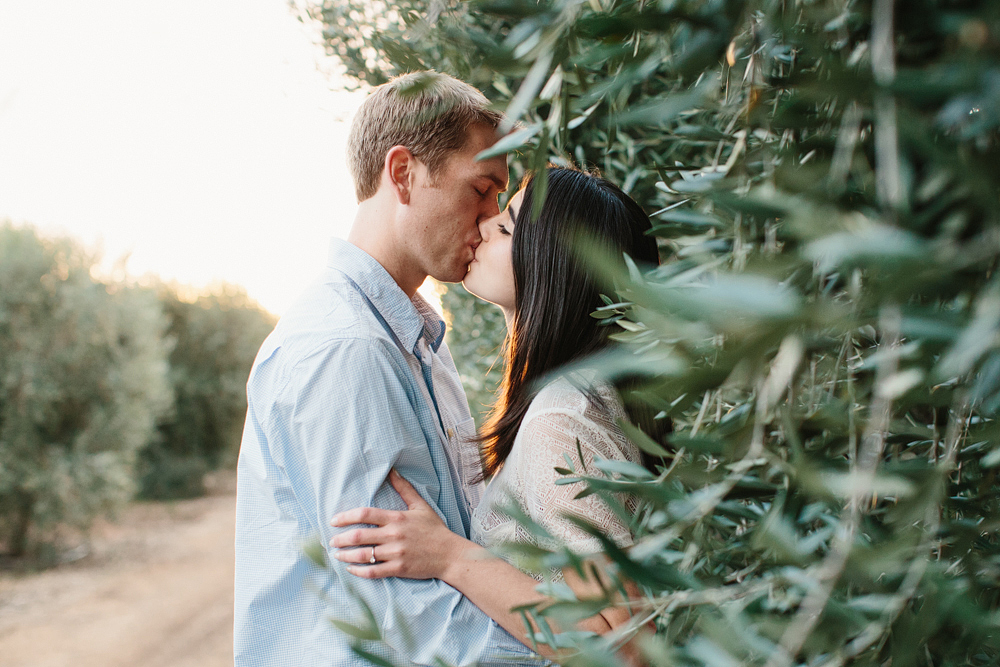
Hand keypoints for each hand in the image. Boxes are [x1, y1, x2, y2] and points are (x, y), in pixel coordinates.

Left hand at [329, 469, 467, 579]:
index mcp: (396, 518)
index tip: (334, 521)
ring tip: (337, 555)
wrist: (450, 554)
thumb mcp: (420, 505)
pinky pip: (373, 571)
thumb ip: (404, 488)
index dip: (346, 517)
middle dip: (340, 539)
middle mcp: (394, 535)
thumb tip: (392, 470)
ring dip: (345, 555)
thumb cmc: (434, 529)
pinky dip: (359, 571)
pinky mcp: (398, 568)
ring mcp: (395, 553)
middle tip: (331, 541)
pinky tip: (351, 569)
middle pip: (359, 536)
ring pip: (363, 555)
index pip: (365, 514)